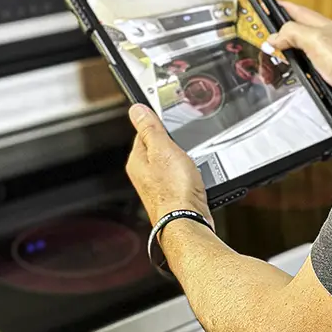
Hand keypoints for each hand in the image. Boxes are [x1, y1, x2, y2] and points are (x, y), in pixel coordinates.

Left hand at [126, 105, 211, 225]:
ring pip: (172, 162)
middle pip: (159, 147)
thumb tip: (136, 109)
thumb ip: (149, 128)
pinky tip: (196, 175)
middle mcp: (144, 174)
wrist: (187, 222)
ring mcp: (158, 186)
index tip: (170, 120)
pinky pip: (181, 176)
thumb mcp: (163, 149)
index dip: (158, 124)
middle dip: (173, 143)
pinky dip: (190, 173)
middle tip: (184, 143)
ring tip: (191, 161)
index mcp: (137, 160)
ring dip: (184, 159)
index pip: (143, 132)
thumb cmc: (174, 191)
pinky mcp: (173, 195)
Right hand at [264, 2, 331, 124]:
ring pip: (302, 56)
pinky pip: (308, 75)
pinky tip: (291, 80)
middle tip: (265, 38)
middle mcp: (325, 42)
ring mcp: (327, 61)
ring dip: (288, 57)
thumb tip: (274, 37)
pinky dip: (297, 76)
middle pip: (298, 34)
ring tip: (273, 59)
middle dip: (280, 35)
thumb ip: (292, 33)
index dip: (282, 8)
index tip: (268, 6)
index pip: (297, 12)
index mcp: (322, 27)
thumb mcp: (315, 39)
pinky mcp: (329, 80)